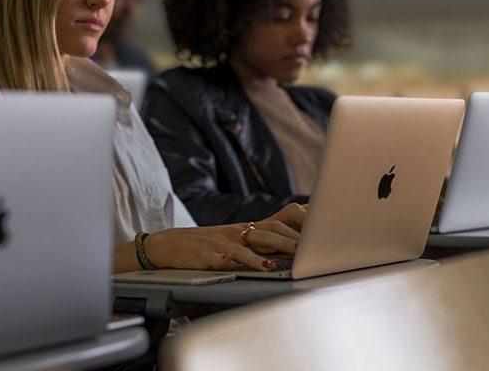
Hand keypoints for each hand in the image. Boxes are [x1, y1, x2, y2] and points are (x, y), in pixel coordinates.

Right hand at [142, 203, 307, 270]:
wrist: (166, 244)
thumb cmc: (205, 245)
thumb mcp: (234, 240)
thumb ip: (260, 243)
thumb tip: (290, 249)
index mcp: (246, 228)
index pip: (278, 222)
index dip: (299, 225)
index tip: (321, 229)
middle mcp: (237, 233)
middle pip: (269, 232)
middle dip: (292, 240)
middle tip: (313, 248)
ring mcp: (222, 243)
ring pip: (250, 245)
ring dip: (269, 252)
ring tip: (286, 260)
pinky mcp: (207, 256)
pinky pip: (225, 258)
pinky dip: (238, 262)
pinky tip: (249, 266)